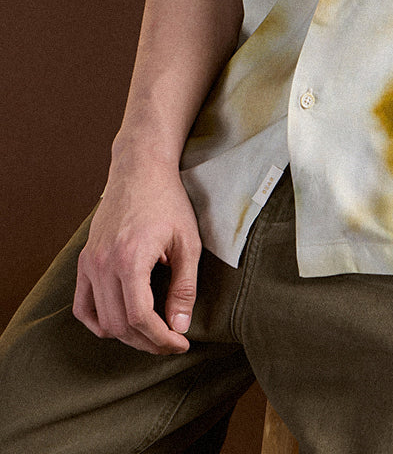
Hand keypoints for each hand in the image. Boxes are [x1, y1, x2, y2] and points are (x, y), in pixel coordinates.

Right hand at [73, 160, 200, 354]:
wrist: (140, 171)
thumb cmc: (168, 202)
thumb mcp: (188, 242)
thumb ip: (184, 287)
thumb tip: (179, 327)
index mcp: (130, 259)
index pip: (141, 318)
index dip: (162, 338)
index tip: (180, 343)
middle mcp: (103, 264)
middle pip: (119, 325)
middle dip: (147, 341)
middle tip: (170, 341)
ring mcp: (89, 263)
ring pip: (100, 321)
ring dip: (126, 335)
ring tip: (151, 333)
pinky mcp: (84, 260)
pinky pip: (82, 306)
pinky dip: (99, 321)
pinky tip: (121, 322)